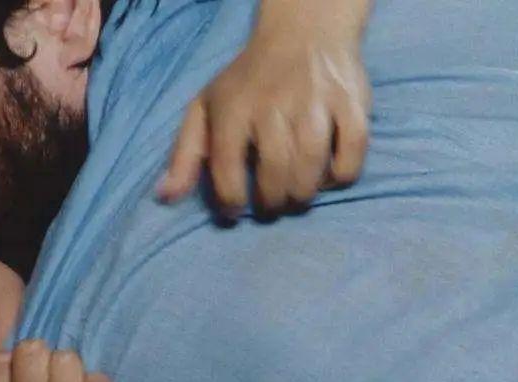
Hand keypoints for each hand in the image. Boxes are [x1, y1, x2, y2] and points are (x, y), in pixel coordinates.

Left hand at [158, 9, 370, 217]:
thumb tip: (165, 197)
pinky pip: (352, 154)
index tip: (234, 212)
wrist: (303, 32)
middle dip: (271, 204)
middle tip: (269, 207)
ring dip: (302, 196)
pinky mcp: (351, 102)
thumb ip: (184, 155)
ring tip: (294, 198)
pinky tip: (327, 178)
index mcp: (232, 109)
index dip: (230, 202)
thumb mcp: (205, 108)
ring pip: (312, 168)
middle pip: (275, 174)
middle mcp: (273, 105)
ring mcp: (316, 103)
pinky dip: (341, 177)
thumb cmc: (247, 81)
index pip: (227, 171)